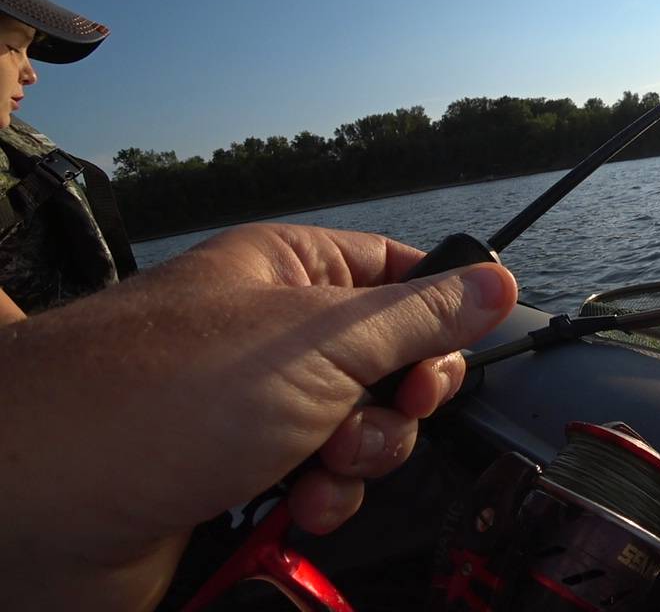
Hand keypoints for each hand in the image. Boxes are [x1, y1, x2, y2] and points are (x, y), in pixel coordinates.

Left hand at [0, 223, 517, 609]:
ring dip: (358, 460)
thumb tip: (497, 281)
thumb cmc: (163, 396)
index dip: (438, 318)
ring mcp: (259, 408)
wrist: (44, 505)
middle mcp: (276, 335)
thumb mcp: (320, 342)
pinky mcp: (243, 475)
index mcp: (291, 272)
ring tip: (311, 465)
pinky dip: (321, 501)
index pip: (400, 276)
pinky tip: (293, 504)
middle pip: (393, 365)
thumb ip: (421, 316)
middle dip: (395, 404)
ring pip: (364, 434)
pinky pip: (323, 485)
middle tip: (373, 411)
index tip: (448, 354)